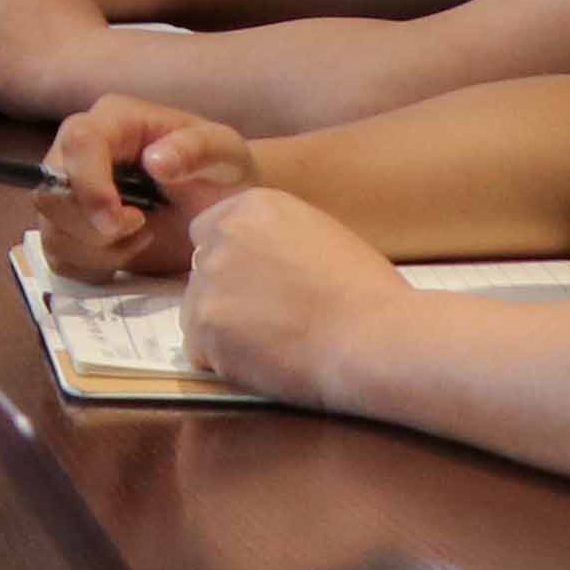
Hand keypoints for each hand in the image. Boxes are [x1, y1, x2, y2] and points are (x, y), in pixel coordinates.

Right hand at [40, 95, 256, 279]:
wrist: (223, 208)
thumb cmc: (222, 173)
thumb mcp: (224, 153)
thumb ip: (196, 149)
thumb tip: (154, 161)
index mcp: (114, 121)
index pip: (79, 141)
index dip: (89, 183)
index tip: (123, 220)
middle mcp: (80, 152)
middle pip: (49, 190)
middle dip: (91, 226)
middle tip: (142, 230)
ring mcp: (70, 192)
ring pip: (51, 229)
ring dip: (97, 250)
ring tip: (142, 238)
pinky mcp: (72, 229)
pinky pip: (59, 257)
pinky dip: (92, 266)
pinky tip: (127, 254)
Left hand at [174, 185, 397, 402]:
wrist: (373, 338)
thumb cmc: (367, 293)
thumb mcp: (320, 236)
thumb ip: (275, 239)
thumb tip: (255, 259)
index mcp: (252, 207)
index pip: (210, 229)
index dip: (232, 260)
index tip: (256, 283)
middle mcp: (221, 238)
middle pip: (201, 269)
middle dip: (226, 293)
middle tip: (269, 318)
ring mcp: (207, 284)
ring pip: (196, 310)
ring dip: (223, 328)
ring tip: (274, 343)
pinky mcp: (203, 330)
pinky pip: (201, 350)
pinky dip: (225, 361)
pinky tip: (266, 362)